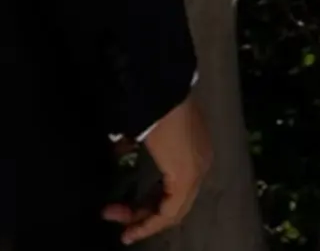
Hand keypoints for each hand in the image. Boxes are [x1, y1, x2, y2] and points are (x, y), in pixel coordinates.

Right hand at [103, 94, 211, 244]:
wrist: (162, 90)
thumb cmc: (152, 105)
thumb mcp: (143, 128)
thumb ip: (133, 143)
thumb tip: (118, 150)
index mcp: (194, 150)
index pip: (176, 188)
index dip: (150, 203)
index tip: (125, 208)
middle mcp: (201, 163)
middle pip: (175, 203)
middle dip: (143, 214)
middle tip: (117, 220)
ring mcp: (197, 170)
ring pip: (172, 210)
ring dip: (145, 220)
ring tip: (123, 228)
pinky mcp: (188, 176)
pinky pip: (170, 211)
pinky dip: (151, 221)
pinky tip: (132, 226)